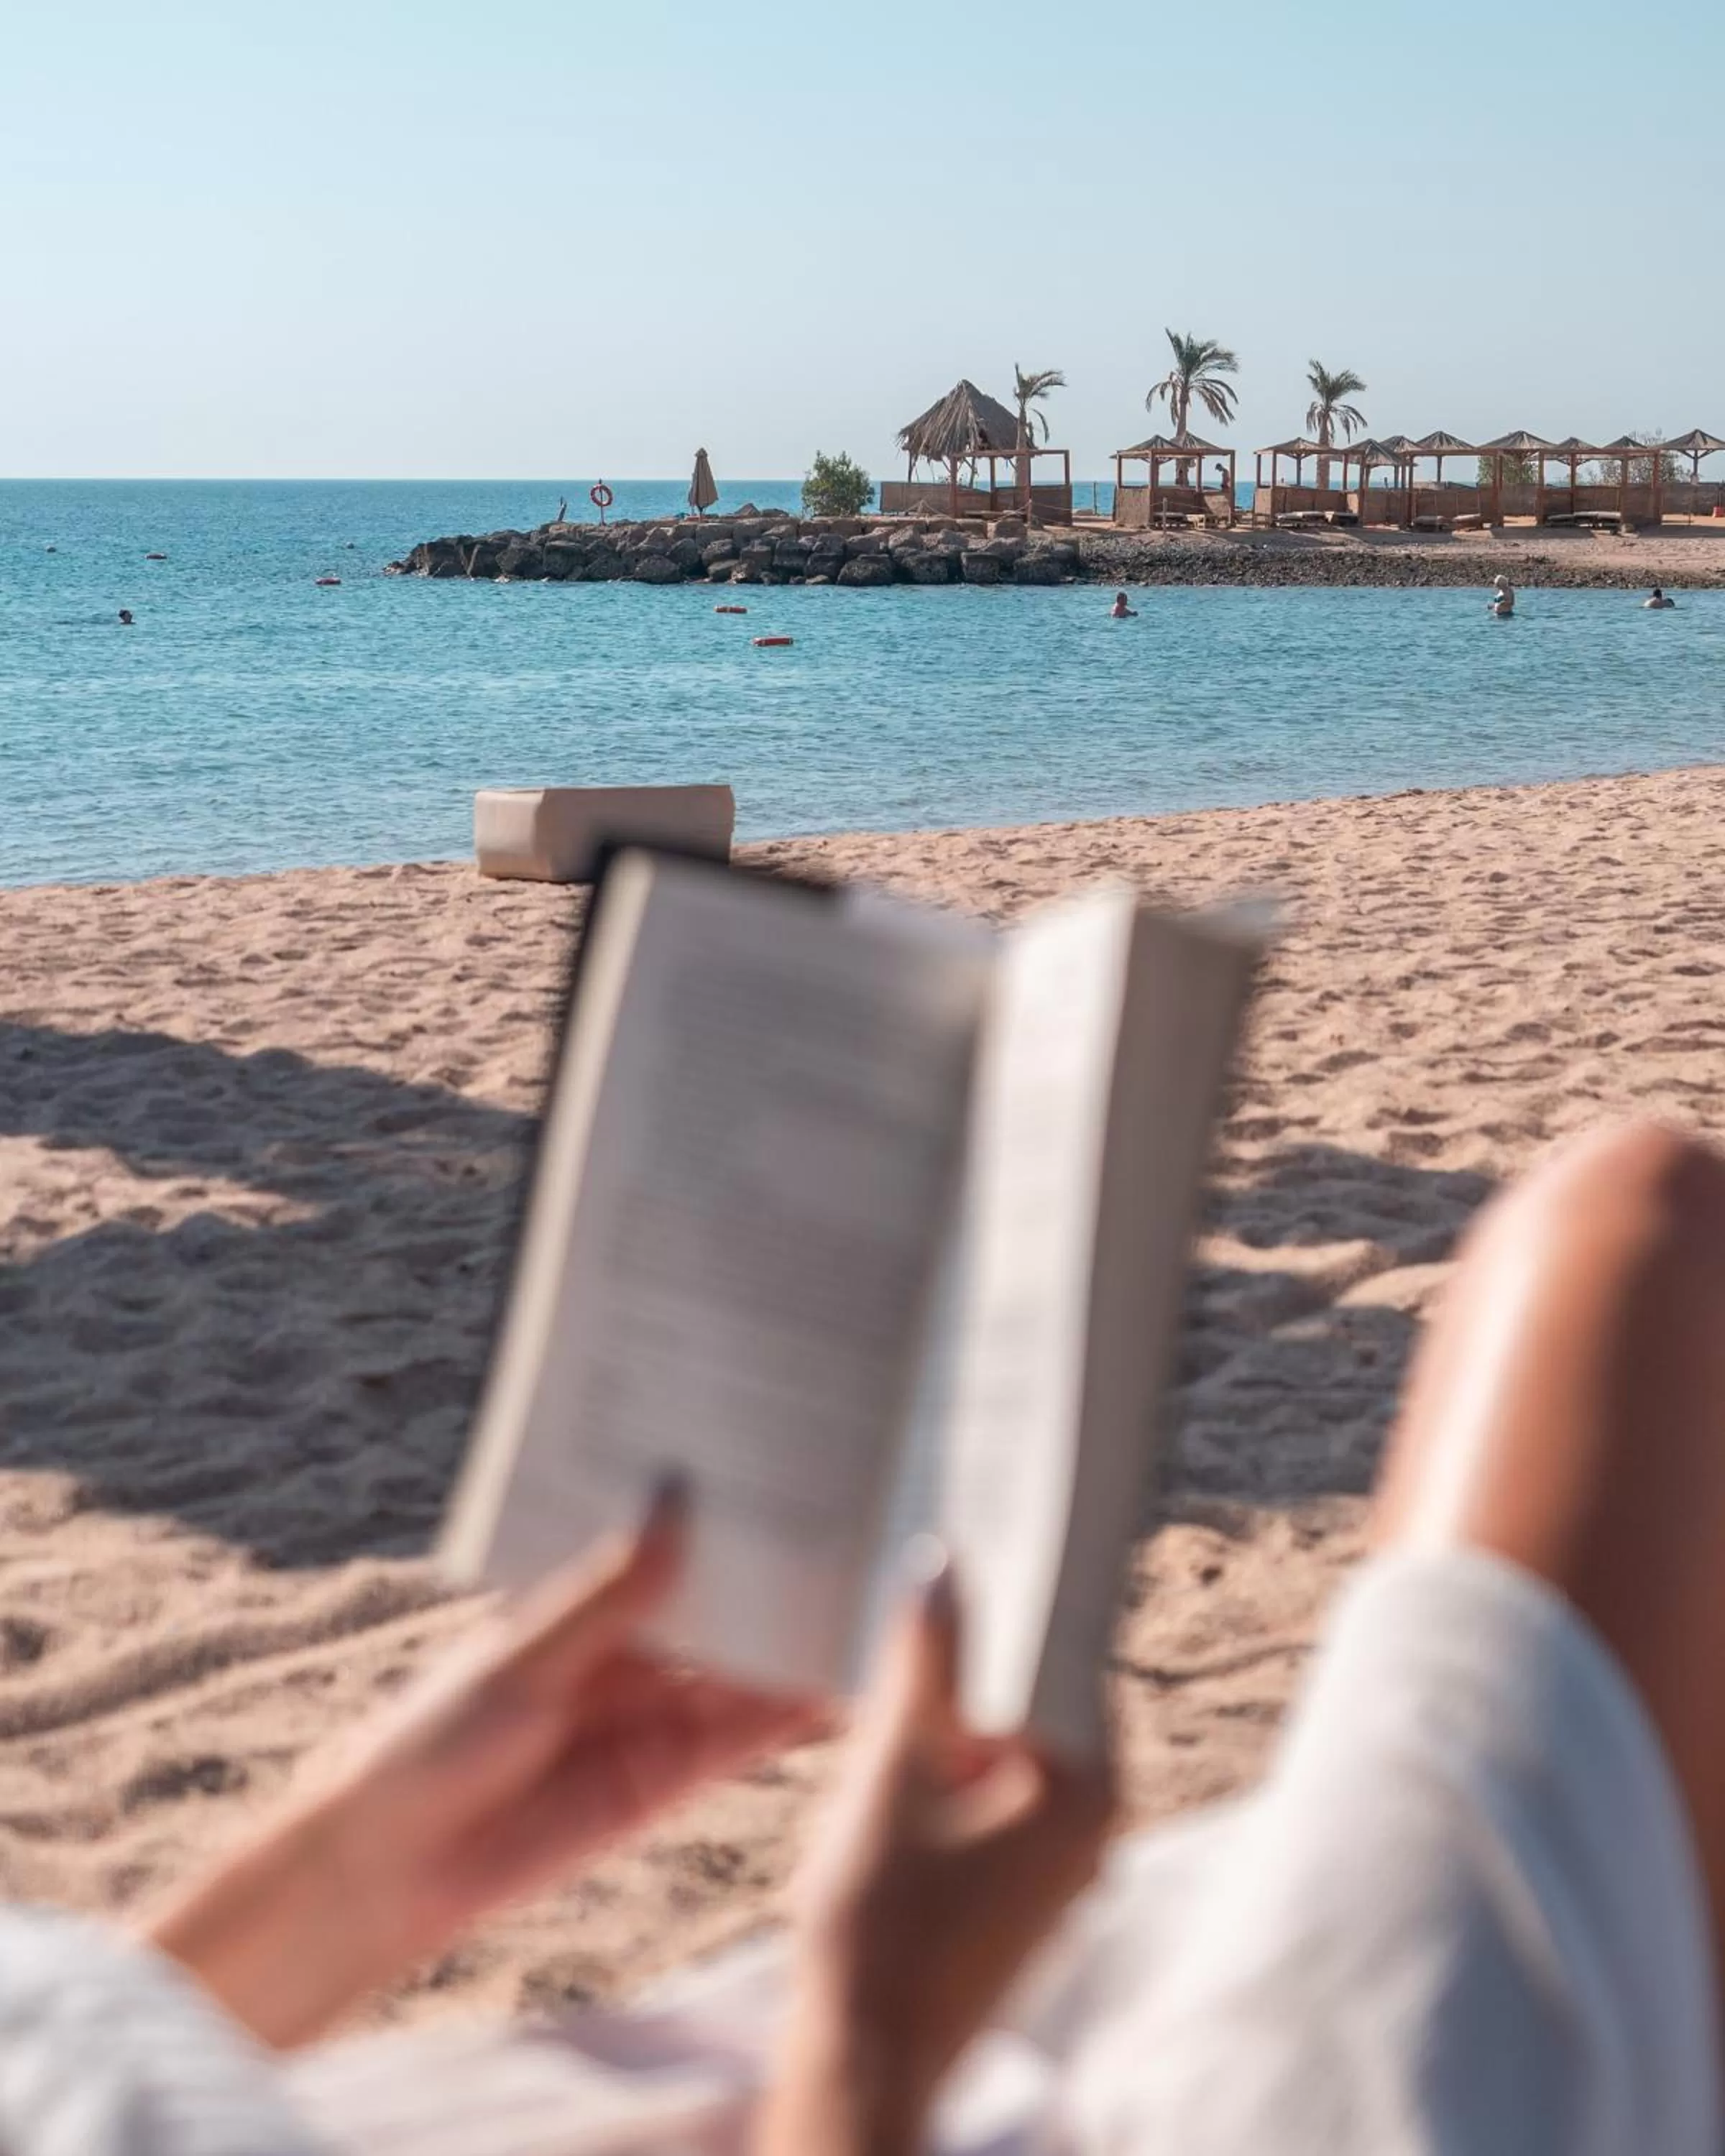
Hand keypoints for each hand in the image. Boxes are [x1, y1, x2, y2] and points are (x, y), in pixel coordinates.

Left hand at [147, 1482, 814, 2044]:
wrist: (398, 1865)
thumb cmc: (436, 1738)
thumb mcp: (524, 1655)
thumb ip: (611, 1592)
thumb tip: (677, 1497)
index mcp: (594, 1601)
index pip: (675, 1541)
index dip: (726, 1507)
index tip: (782, 1460)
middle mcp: (637, 1649)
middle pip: (725, 1600)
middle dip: (779, 1566)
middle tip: (851, 1519)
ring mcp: (660, 1711)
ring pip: (747, 1666)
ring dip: (799, 1638)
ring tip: (866, 1598)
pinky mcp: (674, 1774)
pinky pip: (745, 1736)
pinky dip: (791, 1713)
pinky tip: (836, 1686)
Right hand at [758, 1546, 1112, 2155]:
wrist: (864, 2055)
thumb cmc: (884, 1917)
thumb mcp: (895, 1767)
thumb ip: (924, 1662)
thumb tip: (940, 1565)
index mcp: (1093, 1789)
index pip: (1064, 1655)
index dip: (1009, 1610)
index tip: (966, 1558)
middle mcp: (1099, 1831)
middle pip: (1031, 1707)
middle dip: (966, 1678)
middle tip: (909, 1637)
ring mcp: (1063, 1872)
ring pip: (1005, 1758)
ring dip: (950, 1732)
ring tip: (891, 1713)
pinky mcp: (1023, 1900)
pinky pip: (994, 1805)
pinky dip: (951, 1782)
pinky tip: (896, 1779)